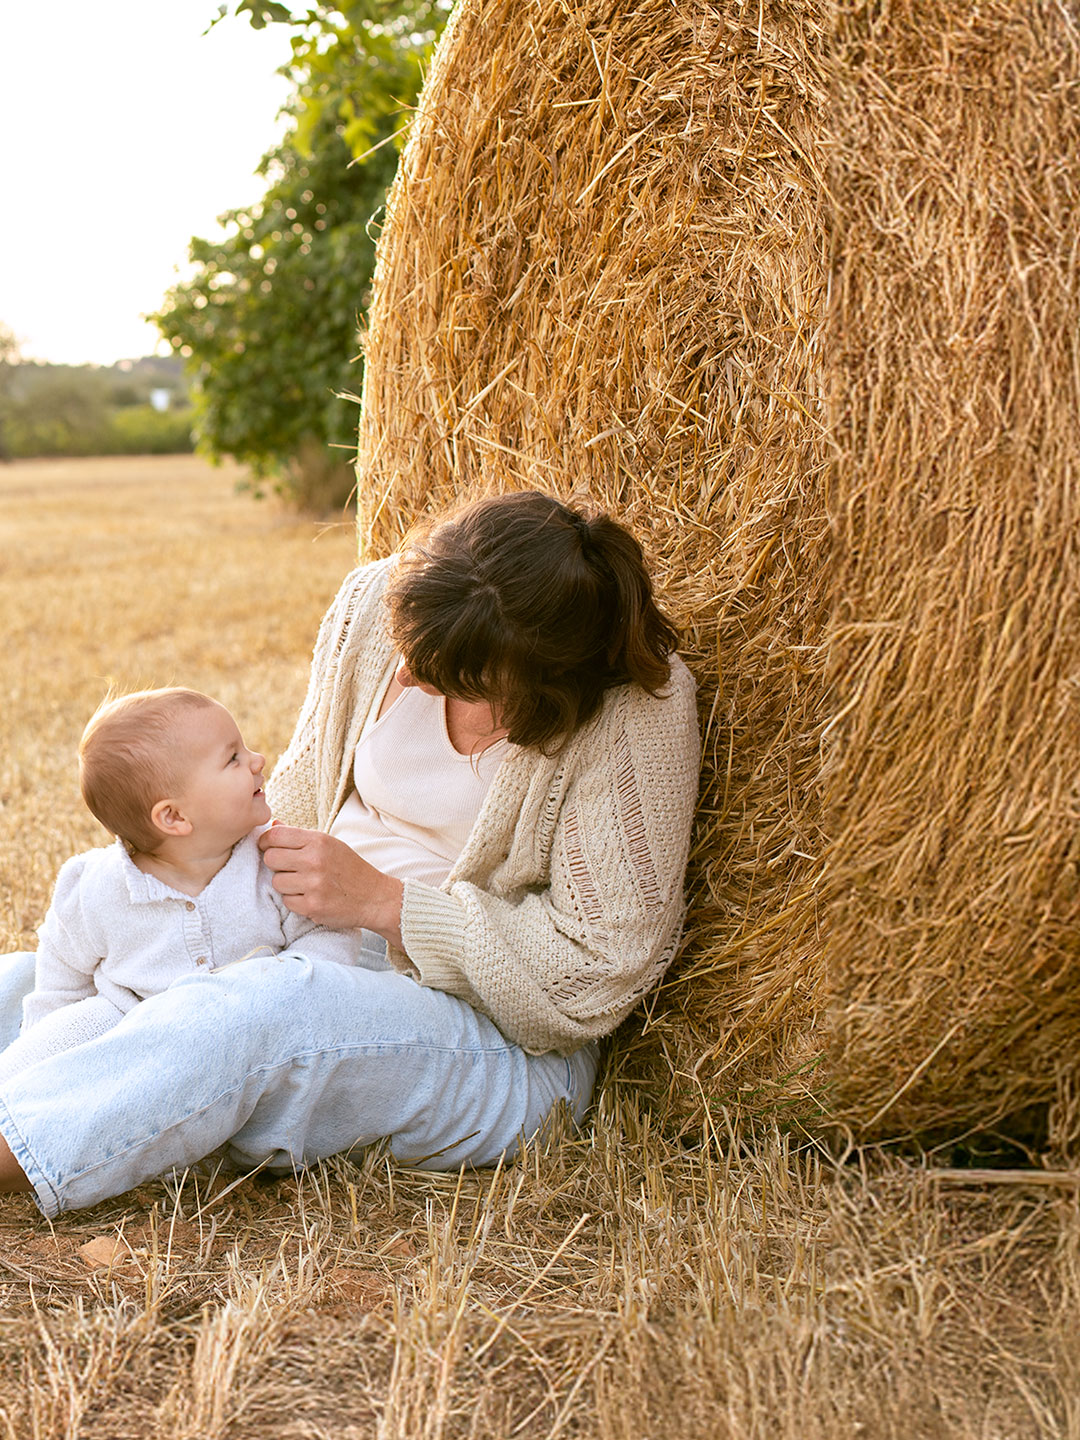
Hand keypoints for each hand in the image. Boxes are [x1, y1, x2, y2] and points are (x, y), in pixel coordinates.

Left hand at [257, 824, 404, 947]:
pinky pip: (287, 901)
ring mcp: (314, 884)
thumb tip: (274, 824)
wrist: (375, 897)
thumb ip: (300, 836)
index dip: (265, 841)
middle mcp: (315, 860)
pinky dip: (295, 901)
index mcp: (319, 841)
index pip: (275, 835)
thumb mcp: (329, 845)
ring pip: (276, 881)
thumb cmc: (350, 868)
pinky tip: (310, 896)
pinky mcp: (313, 905)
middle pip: (270, 858)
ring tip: (303, 883)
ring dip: (286, 884)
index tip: (267, 847)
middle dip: (275, 864)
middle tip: (289, 868)